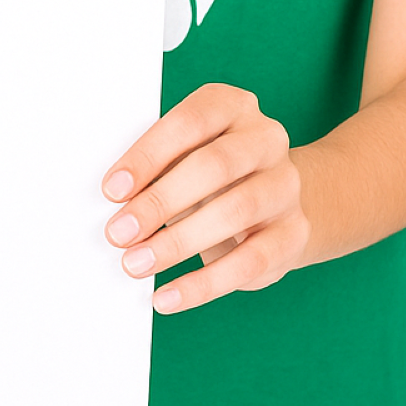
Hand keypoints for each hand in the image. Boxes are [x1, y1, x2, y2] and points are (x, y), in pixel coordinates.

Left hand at [101, 84, 308, 313]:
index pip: (190, 123)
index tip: (112, 191)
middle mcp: (266, 140)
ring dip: (177, 243)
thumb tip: (116, 204)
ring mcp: (285, 187)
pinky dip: (203, 284)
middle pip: (215, 166)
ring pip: (234, 213)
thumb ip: (155, 169)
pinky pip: (249, 262)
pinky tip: (168, 296)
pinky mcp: (293, 233)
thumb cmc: (214, 174)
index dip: (148, 156)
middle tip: (119, 232)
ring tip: (136, 263)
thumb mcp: (184, 156)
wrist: (279, 201)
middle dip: (159, 202)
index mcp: (233, 108)